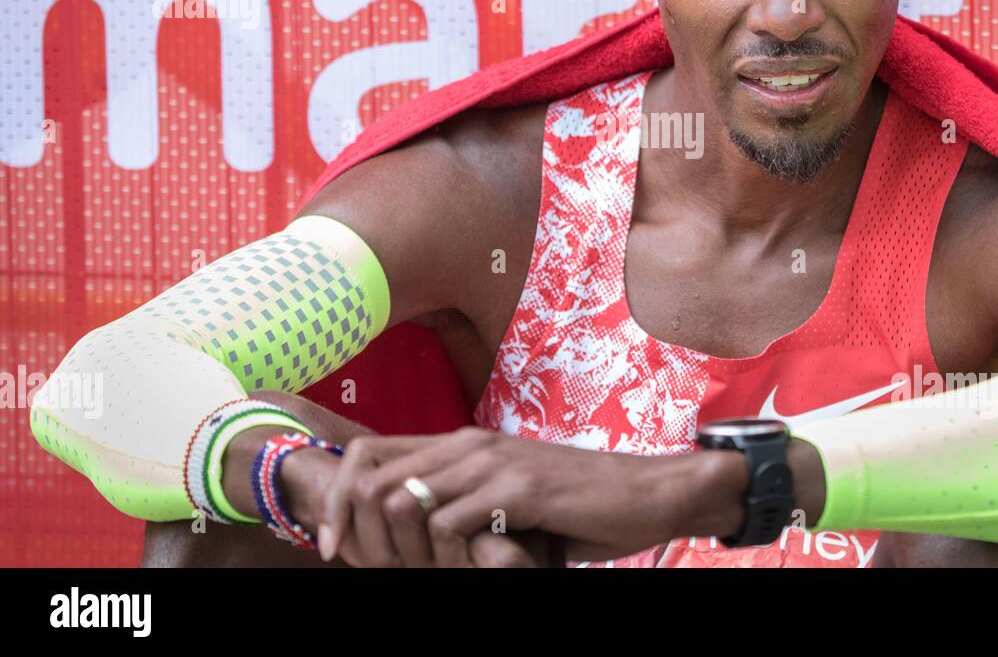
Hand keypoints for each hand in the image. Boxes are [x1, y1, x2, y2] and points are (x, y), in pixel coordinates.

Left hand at [276, 445, 549, 566]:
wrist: (644, 493)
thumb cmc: (576, 506)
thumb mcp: (505, 498)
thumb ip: (460, 502)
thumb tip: (404, 534)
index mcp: (461, 443)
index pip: (367, 453)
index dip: (336, 500)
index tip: (333, 546)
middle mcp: (469, 444)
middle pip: (370, 478)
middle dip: (358, 535)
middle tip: (376, 572)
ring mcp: (493, 462)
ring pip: (402, 502)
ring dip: (402, 553)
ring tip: (427, 575)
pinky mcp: (518, 488)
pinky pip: (449, 524)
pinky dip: (444, 559)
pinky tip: (467, 570)